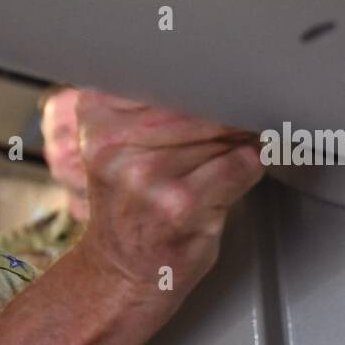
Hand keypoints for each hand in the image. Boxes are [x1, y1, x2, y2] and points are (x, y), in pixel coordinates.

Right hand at [72, 88, 262, 312]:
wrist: (119, 273)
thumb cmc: (130, 209)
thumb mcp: (121, 145)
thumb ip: (154, 105)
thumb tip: (229, 72)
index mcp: (97, 117)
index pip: (170, 71)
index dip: (202, 82)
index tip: (211, 96)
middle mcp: (114, 144)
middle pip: (201, 99)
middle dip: (224, 116)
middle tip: (220, 137)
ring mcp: (146, 175)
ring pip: (224, 131)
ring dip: (236, 144)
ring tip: (210, 169)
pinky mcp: (180, 205)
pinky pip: (240, 165)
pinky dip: (247, 169)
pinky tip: (221, 186)